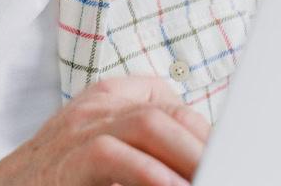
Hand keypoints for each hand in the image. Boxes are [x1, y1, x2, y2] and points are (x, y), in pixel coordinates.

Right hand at [0, 75, 209, 185]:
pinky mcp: (66, 161)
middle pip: (170, 110)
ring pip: (150, 122)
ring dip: (190, 156)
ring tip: (214, 177)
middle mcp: (94, 108)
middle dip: (205, 146)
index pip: (172, 102)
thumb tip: (197, 164)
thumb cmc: (51, 182)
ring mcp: (77, 130)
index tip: (223, 160)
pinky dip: (153, 176)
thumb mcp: (100, 159)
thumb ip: (138, 151)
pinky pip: (116, 156)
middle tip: (229, 170)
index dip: (204, 135)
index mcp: (106, 102)